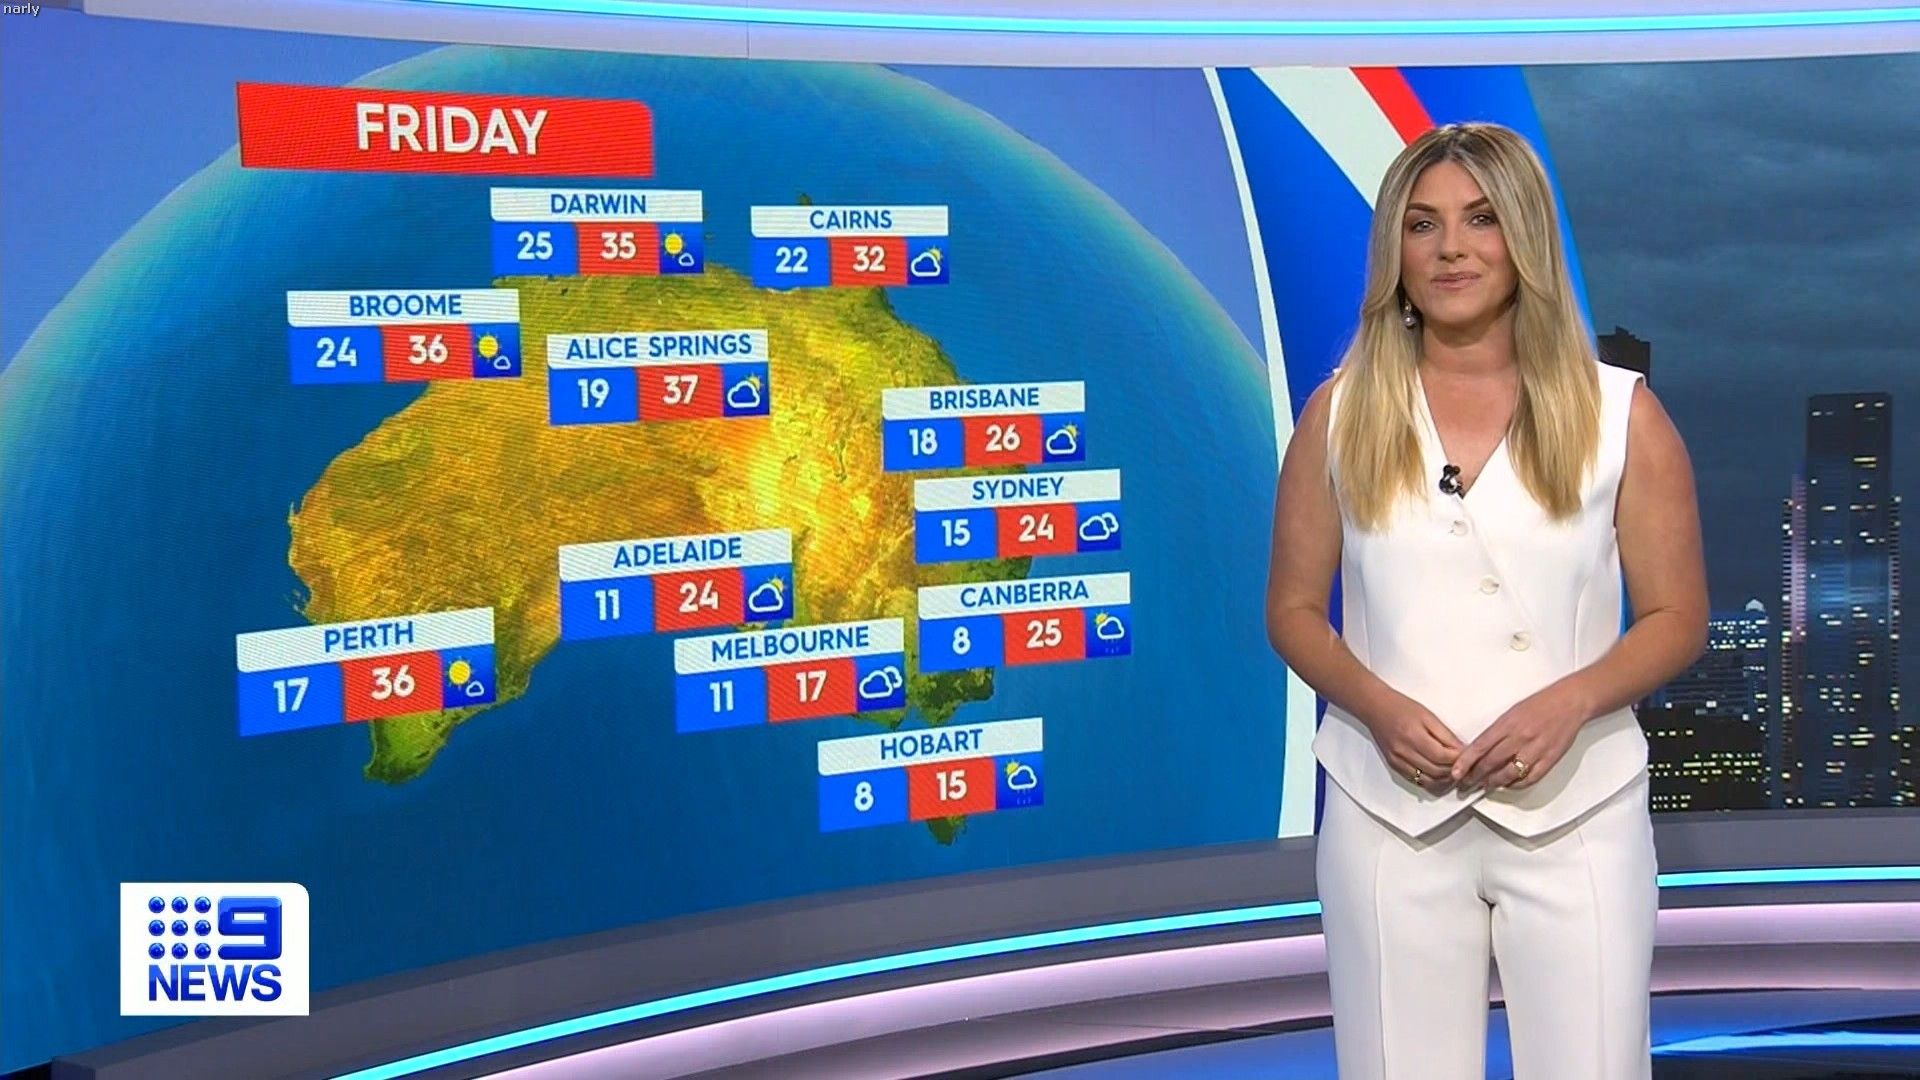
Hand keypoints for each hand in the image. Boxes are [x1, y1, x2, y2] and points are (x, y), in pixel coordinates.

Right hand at [1365, 694, 1462, 794]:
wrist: (1375, 708)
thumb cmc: (1400, 707)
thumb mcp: (1428, 716)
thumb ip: (1445, 735)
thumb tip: (1461, 750)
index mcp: (1414, 736)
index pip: (1443, 757)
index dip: (1459, 759)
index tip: (1468, 756)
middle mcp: (1404, 751)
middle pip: (1437, 771)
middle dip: (1454, 771)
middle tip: (1464, 766)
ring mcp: (1398, 761)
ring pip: (1428, 781)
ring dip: (1444, 780)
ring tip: (1454, 772)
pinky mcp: (1394, 766)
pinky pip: (1416, 781)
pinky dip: (1430, 781)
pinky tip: (1438, 776)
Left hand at [1451, 681, 1590, 791]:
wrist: (1570, 703)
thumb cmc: (1540, 705)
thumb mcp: (1512, 712)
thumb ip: (1497, 731)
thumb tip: (1480, 749)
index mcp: (1508, 723)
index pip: (1480, 746)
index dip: (1465, 762)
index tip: (1456, 772)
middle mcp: (1520, 737)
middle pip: (1491, 763)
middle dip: (1475, 776)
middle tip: (1466, 783)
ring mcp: (1535, 750)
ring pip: (1508, 774)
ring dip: (1494, 783)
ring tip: (1486, 786)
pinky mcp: (1549, 759)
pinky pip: (1529, 778)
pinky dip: (1517, 785)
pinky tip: (1509, 785)